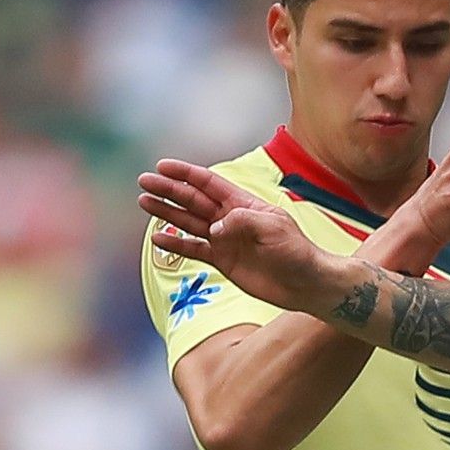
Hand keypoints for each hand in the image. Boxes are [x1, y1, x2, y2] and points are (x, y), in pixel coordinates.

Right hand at [139, 159, 334, 312]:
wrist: (305, 283)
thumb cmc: (296, 251)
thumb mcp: (273, 227)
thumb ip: (243, 221)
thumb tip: (214, 227)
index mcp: (243, 204)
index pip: (209, 183)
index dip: (185, 174)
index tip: (162, 166)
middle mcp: (230, 219)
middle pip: (193, 200)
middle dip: (169, 190)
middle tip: (144, 182)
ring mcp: (224, 239)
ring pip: (189, 222)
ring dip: (167, 213)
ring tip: (144, 202)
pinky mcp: (222, 261)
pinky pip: (194, 250)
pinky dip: (176, 245)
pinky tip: (158, 239)